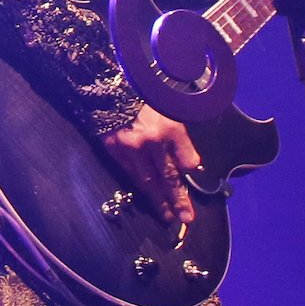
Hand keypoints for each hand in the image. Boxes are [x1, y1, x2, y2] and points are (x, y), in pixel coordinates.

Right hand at [102, 105, 200, 226]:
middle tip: (186, 218)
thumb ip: (179, 138)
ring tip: (168, 215)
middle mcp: (151, 141)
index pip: (186, 160)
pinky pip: (131, 174)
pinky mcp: (115, 151)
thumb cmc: (145, 97)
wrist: (111, 88)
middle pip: (168, 177)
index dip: (190, 173)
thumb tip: (188, 165)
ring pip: (148, 182)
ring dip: (159, 201)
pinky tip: (148, 197)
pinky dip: (141, 187)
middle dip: (178, 199)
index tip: (193, 183)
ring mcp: (131, 149)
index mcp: (169, 127)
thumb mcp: (170, 110)